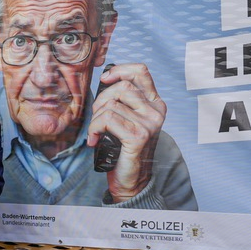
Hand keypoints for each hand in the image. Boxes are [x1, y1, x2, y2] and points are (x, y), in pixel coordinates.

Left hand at [86, 63, 166, 202]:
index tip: (104, 79)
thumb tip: (105, 80)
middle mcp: (155, 111)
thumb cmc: (123, 148)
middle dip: (100, 101)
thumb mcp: (125, 119)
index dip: (119, 70)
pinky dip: (95, 129)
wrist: (131, 179)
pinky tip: (95, 140)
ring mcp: (149, 123)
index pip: (141, 71)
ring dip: (96, 119)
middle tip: (97, 119)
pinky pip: (107, 120)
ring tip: (97, 133)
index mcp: (154, 103)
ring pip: (111, 105)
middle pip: (121, 87)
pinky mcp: (139, 136)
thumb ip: (122, 100)